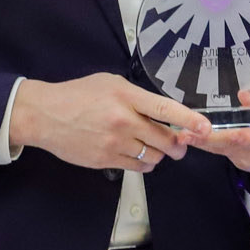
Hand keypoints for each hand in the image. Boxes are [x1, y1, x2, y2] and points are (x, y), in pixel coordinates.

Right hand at [9, 73, 210, 172]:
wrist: (44, 115)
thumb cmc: (77, 95)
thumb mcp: (110, 83)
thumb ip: (137, 96)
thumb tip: (162, 110)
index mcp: (126, 96)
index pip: (166, 108)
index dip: (189, 120)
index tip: (205, 128)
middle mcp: (122, 120)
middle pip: (165, 139)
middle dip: (178, 144)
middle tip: (181, 144)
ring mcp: (114, 143)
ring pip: (154, 156)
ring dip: (160, 154)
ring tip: (154, 147)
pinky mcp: (105, 160)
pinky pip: (137, 167)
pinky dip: (144, 163)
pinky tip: (139, 154)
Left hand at [195, 78, 249, 173]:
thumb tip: (244, 96)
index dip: (240, 135)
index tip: (220, 131)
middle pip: (236, 146)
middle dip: (210, 140)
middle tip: (186, 134)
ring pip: (227, 151)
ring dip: (203, 144)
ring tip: (182, 135)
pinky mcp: (243, 163)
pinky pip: (224, 153)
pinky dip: (208, 145)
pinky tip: (191, 137)